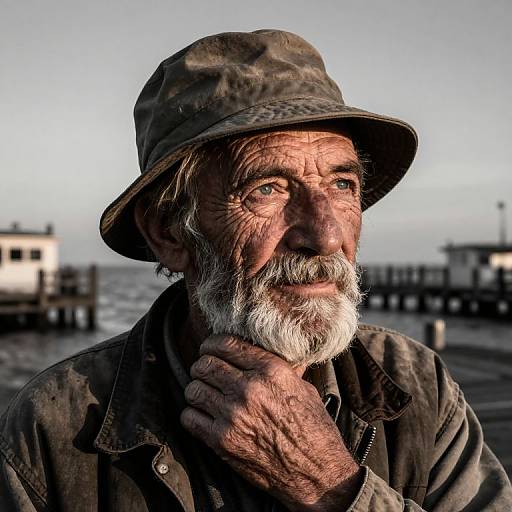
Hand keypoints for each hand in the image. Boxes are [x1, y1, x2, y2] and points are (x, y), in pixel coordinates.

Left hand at [180, 335, 362, 510]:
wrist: (317, 473)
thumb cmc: (313, 428)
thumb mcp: (303, 387)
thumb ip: (280, 367)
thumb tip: (267, 350)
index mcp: (270, 370)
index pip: (226, 344)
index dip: (212, 344)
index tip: (210, 348)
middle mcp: (249, 389)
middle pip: (205, 364)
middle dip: (202, 366)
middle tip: (205, 371)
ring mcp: (233, 415)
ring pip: (194, 389)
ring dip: (196, 390)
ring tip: (205, 394)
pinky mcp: (223, 441)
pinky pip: (189, 417)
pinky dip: (192, 415)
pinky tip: (203, 416)